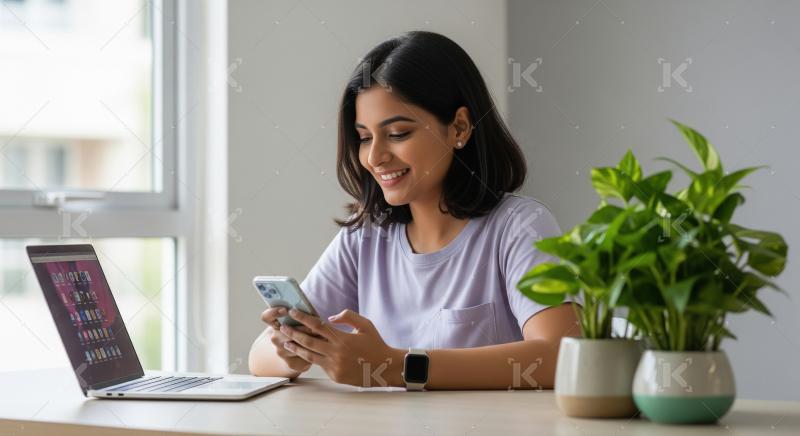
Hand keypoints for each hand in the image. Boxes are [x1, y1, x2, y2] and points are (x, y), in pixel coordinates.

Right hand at [260, 307, 324, 373]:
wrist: (299, 355)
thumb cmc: (302, 332)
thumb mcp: (300, 321)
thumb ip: (302, 315)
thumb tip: (310, 311)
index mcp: (275, 324)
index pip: (267, 317)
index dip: (274, 312)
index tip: (286, 310)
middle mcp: (275, 338)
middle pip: (286, 331)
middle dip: (303, 329)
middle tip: (315, 328)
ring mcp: (281, 351)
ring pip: (296, 345)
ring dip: (310, 340)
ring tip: (323, 337)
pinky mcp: (290, 363)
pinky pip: (303, 356)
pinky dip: (314, 352)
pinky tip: (321, 349)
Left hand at [280, 308, 403, 387]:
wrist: (384, 368)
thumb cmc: (375, 344)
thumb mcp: (365, 325)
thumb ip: (348, 316)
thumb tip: (330, 317)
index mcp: (342, 338)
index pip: (317, 326)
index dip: (303, 318)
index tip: (292, 312)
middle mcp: (335, 352)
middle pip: (308, 341)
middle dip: (293, 333)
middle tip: (282, 327)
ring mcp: (334, 366)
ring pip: (309, 356)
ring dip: (296, 348)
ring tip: (285, 342)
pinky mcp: (334, 375)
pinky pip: (320, 365)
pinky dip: (311, 358)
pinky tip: (303, 354)